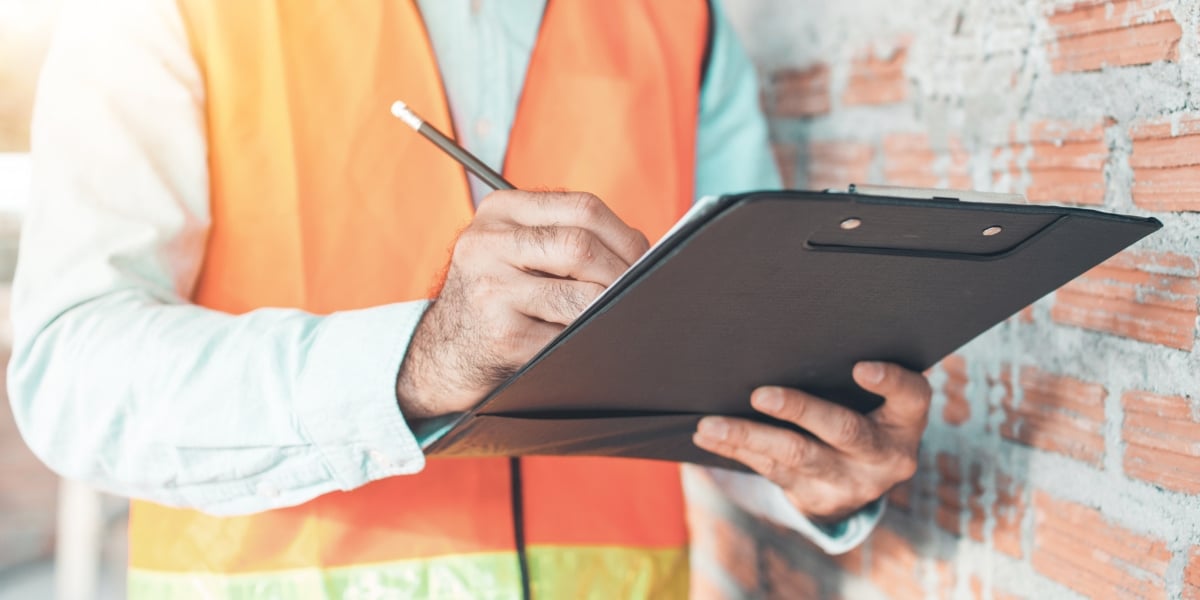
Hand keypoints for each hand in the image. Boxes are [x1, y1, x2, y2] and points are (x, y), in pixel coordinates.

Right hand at [397, 190, 648, 418]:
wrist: (444, 351)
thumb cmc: (497, 296)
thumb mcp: (515, 250)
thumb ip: (565, 237)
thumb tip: (645, 254)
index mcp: (498, 211)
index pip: (582, 208)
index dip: (625, 236)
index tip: (644, 259)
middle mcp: (486, 244)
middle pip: (581, 247)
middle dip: (622, 274)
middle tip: (639, 292)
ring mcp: (490, 290)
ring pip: (580, 296)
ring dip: (608, 310)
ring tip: (614, 316)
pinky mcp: (501, 335)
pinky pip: (567, 337)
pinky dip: (588, 340)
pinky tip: (586, 341)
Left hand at [693, 362, 930, 521]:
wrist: (857, 483)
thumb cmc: (862, 413)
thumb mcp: (875, 399)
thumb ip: (848, 371)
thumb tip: (792, 326)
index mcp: (905, 421)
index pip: (911, 397)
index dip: (890, 382)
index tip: (861, 367)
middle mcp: (884, 456)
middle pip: (844, 430)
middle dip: (800, 410)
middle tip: (761, 395)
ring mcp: (850, 482)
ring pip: (796, 456)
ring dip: (748, 436)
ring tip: (710, 424)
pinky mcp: (816, 498)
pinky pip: (771, 471)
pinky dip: (737, 450)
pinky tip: (709, 436)